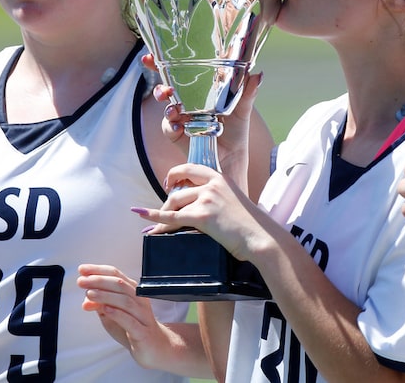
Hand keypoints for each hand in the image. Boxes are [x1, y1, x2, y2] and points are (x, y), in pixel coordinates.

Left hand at [77, 264, 169, 370]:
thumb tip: (85, 299)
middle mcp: (139, 300)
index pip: (116, 275)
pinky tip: (106, 310)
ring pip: (125, 301)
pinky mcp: (143, 332)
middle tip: (82, 281)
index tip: (82, 269)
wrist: (155, 348)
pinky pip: (131, 321)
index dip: (99, 271)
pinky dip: (117, 314)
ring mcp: (142, 316)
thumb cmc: (133, 328)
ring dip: (106, 295)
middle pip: (120, 285)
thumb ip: (100, 306)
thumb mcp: (112, 316)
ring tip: (90, 293)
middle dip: (99, 281)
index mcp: (133, 292)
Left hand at [132, 163, 263, 261]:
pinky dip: (154, 217)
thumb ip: (220, 198)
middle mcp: (212, 185)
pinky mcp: (202, 217)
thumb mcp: (236, 201)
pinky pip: (171, 217)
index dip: (175, 174)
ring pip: (174, 203)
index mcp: (221, 178)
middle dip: (168, 200)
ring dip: (163, 213)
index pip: (191, 168)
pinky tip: (142, 216)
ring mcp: (207, 199)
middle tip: (164, 211)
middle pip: (179, 188)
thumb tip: (206, 207)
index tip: (169, 183)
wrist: (261, 237)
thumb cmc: (252, 225)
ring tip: (159, 226)